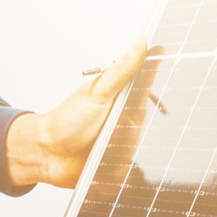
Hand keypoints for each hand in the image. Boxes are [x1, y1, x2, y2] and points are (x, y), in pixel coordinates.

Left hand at [7, 40, 147, 189]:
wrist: (46, 154)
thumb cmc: (67, 120)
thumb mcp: (97, 93)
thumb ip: (121, 72)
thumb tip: (140, 42)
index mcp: (124, 102)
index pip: (151, 90)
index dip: (162, 84)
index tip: (170, 80)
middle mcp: (127, 123)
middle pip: (153, 126)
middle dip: (144, 129)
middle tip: (121, 127)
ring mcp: (124, 146)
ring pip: (145, 152)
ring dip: (132, 153)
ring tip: (106, 147)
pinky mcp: (118, 168)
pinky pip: (133, 174)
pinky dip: (126, 174)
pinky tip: (110, 168)